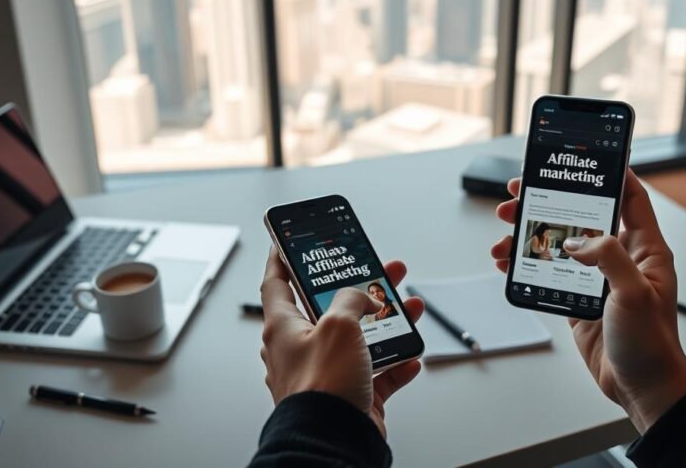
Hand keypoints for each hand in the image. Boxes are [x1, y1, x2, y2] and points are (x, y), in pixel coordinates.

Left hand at [259, 249, 424, 436]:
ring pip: (359, 339)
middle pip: (331, 308)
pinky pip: (376, 373)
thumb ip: (351, 300)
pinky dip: (395, 364)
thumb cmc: (322, 388)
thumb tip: (360, 296)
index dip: (282, 259)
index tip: (288, 244)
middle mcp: (301, 349)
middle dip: (358, 288)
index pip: (276, 283)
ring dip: (386, 323)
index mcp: (284, 328)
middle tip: (376, 270)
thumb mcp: (338, 325)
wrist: (334, 441)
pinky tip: (409, 356)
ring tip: (408, 308)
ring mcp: (327, 374)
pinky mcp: (350, 396)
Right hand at [490, 171, 685, 432]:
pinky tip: (506, 258)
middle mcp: (621, 258)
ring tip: (503, 226)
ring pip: (557, 241)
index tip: (585, 156)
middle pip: (581, 215)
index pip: (630, 198)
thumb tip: (576, 240)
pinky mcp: (578, 299)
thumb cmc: (652, 344)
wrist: (642, 388)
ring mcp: (597, 279)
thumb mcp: (634, 294)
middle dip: (548, 200)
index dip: (612, 172)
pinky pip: (547, 271)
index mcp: (645, 250)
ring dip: (529, 231)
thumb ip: (608, 258)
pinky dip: (524, 263)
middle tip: (518, 191)